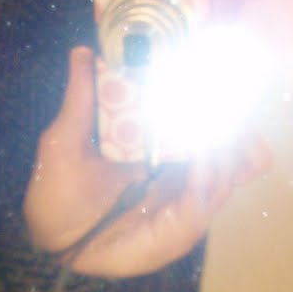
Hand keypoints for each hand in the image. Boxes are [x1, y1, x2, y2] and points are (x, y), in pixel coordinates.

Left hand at [24, 47, 271, 277]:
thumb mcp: (65, 140)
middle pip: (231, 144)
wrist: (52, 240)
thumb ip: (80, 98)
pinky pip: (207, 196)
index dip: (226, 101)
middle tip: (236, 93)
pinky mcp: (183, 225)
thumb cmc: (57, 193)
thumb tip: (82, 51)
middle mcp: (181, 173)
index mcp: (161, 147)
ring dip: (229, 141)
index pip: (208, 121)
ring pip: (227, 167)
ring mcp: (185, 200)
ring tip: (219, 117)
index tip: (229, 71)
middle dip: (240, 121)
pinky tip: (204, 151)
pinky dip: (210, 172)